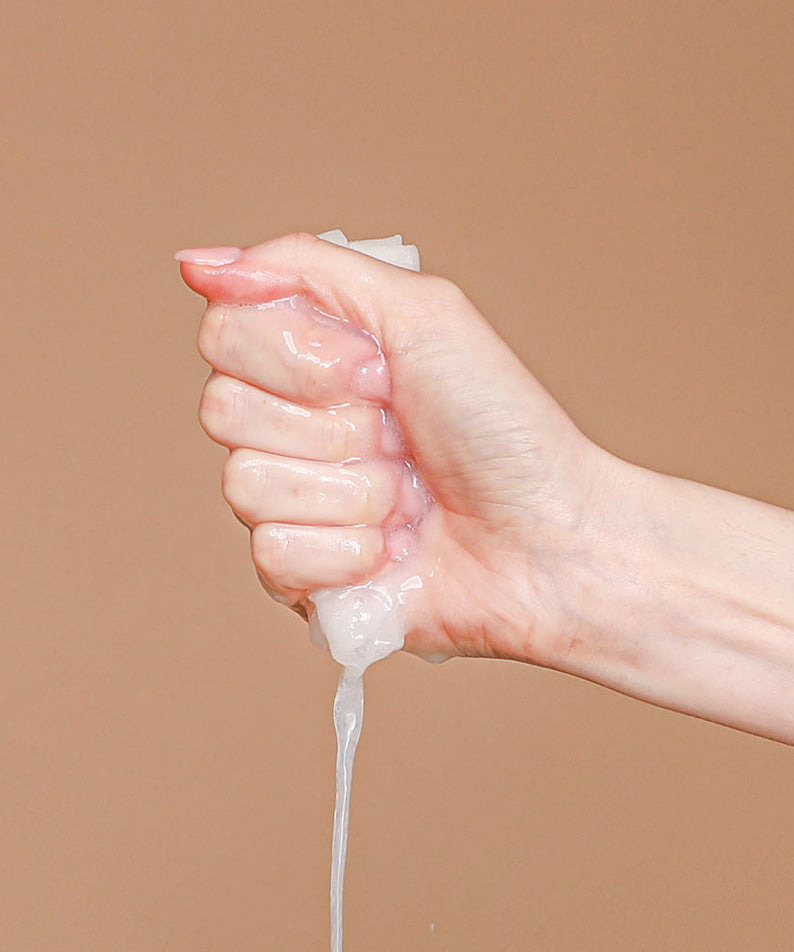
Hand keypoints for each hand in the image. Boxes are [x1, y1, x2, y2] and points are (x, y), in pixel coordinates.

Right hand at [179, 233, 603, 666]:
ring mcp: (291, 504)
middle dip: (331, 423)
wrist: (544, 535)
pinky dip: (347, 552)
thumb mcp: (421, 311)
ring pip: (245, 485)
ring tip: (406, 496)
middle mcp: (291, 428)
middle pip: (223, 409)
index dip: (301, 356)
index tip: (379, 371)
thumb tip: (197, 262)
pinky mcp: (299, 575)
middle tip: (398, 435)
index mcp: (310, 361)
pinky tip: (392, 548)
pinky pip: (273, 555)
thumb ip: (305, 267)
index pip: (223, 335)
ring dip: (351, 489)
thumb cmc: (500, 423)